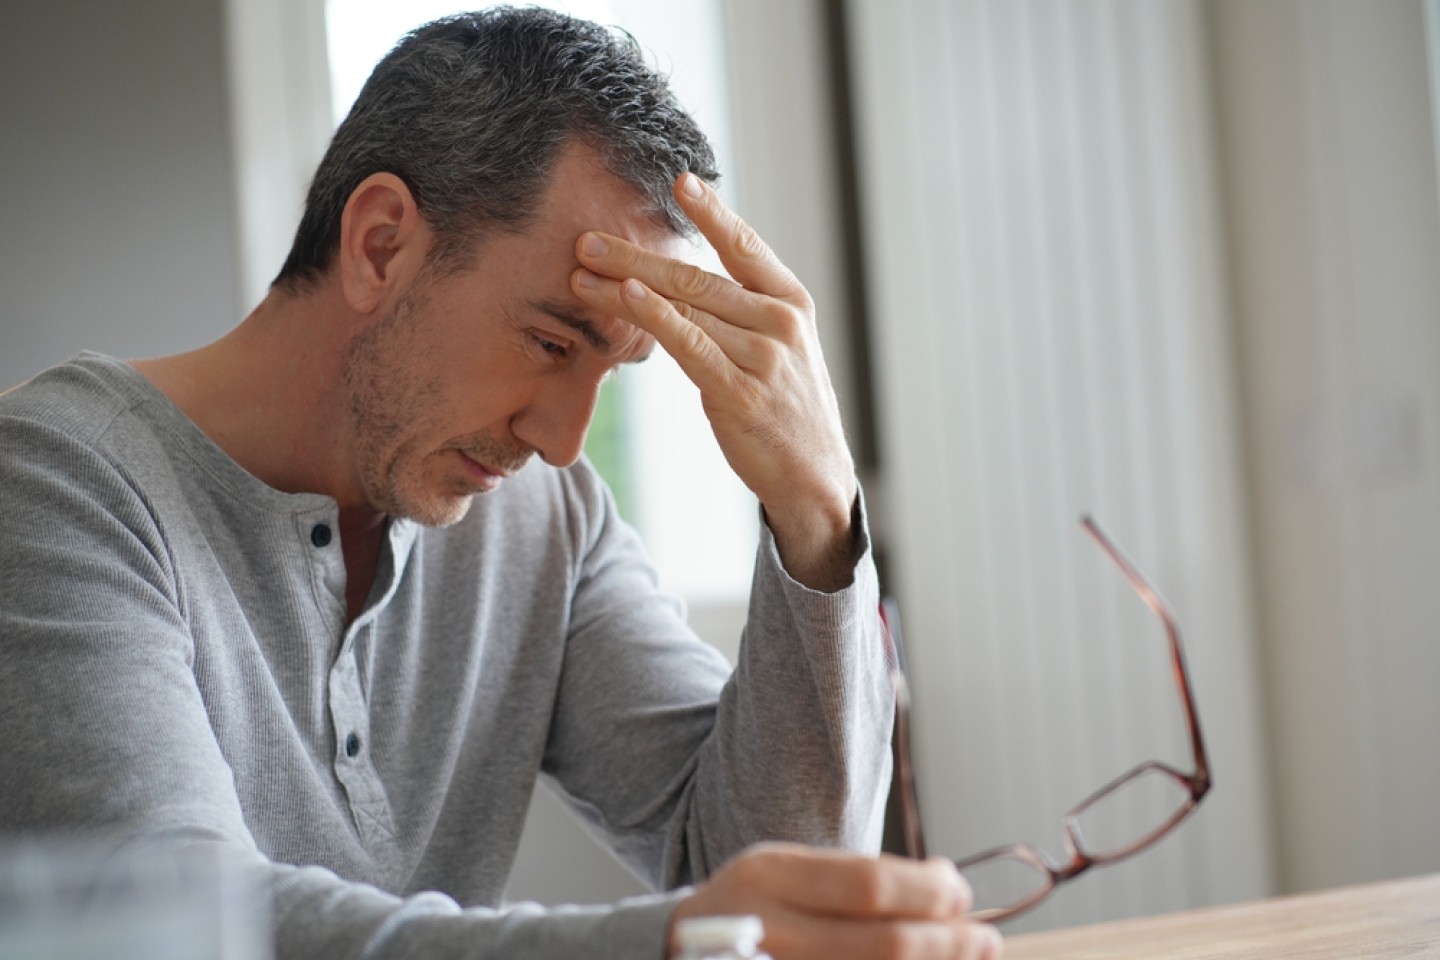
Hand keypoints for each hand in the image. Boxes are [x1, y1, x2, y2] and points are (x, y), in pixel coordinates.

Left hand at [571, 174, 858, 591]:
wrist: (815, 475)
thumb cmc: (786, 409)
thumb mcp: (780, 350)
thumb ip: (741, 313)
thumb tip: (680, 282)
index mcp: (790, 302)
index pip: (744, 246)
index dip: (711, 212)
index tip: (679, 181)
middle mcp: (779, 322)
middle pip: (696, 276)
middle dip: (636, 255)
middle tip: (588, 238)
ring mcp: (762, 357)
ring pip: (684, 307)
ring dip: (626, 286)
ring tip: (582, 272)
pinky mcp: (739, 392)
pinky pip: (689, 345)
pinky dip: (656, 317)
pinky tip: (628, 297)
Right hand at [669, 844, 1000, 959]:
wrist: (674, 956)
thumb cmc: (749, 911)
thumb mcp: (783, 872)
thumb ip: (853, 877)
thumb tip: (947, 884)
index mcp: (769, 877)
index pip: (870, 885)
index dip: (929, 893)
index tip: (961, 893)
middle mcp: (771, 931)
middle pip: (885, 944)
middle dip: (950, 943)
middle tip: (985, 938)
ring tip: (969, 958)